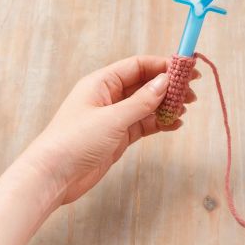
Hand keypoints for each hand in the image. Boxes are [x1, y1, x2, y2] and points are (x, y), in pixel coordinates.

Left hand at [21, 55, 198, 203]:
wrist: (52, 178)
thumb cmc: (74, 141)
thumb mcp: (112, 118)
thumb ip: (141, 100)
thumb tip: (165, 81)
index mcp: (103, 82)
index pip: (138, 66)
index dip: (162, 65)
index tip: (185, 68)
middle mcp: (110, 96)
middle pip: (146, 84)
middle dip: (169, 86)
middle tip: (192, 90)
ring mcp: (116, 116)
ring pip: (148, 104)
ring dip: (167, 105)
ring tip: (186, 107)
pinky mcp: (119, 135)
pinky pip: (145, 123)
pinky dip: (161, 122)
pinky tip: (176, 123)